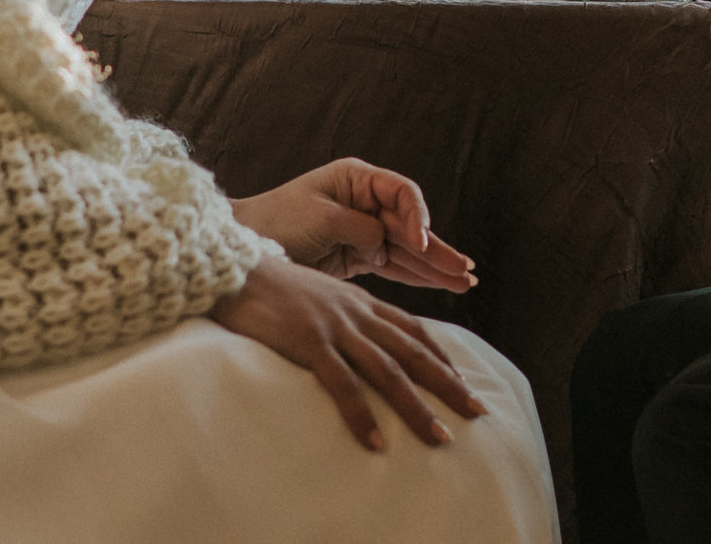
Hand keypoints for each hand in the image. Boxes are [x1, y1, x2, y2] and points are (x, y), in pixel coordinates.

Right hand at [209, 255, 487, 449]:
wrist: (234, 268)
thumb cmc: (270, 286)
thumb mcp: (318, 295)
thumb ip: (342, 314)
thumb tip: (356, 340)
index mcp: (360, 300)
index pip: (412, 329)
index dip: (440, 355)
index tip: (461, 380)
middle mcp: (356, 312)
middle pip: (412, 353)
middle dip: (447, 384)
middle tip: (476, 412)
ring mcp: (335, 326)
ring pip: (387, 371)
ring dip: (416, 407)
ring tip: (440, 437)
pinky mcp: (309, 341)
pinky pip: (341, 383)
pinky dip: (361, 414)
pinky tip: (376, 441)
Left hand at [233, 158, 476, 293]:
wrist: (243, 247)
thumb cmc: (276, 221)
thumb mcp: (320, 218)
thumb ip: (360, 229)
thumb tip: (384, 244)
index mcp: (356, 179)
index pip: (401, 194)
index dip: (417, 217)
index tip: (420, 241)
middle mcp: (364, 203)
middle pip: (410, 225)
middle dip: (437, 249)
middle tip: (464, 269)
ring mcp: (362, 231)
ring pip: (406, 250)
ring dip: (433, 266)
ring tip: (464, 282)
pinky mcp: (356, 257)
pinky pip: (393, 267)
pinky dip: (414, 277)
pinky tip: (439, 284)